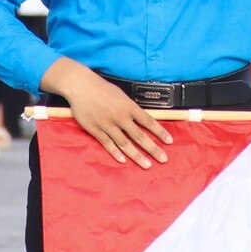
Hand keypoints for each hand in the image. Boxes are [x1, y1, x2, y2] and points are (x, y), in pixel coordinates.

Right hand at [41, 58, 171, 168]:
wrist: (81, 87)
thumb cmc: (102, 88)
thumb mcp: (121, 95)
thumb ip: (131, 108)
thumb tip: (142, 120)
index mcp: (128, 106)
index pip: (148, 121)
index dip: (160, 132)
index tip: (169, 141)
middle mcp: (120, 117)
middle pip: (139, 136)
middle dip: (153, 148)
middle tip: (163, 159)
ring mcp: (107, 125)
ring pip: (125, 143)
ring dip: (137, 155)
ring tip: (147, 164)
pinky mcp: (95, 130)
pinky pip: (108, 144)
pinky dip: (116, 153)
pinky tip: (123, 160)